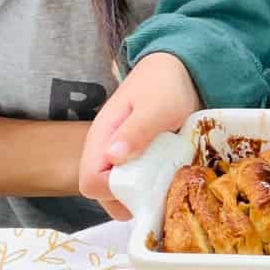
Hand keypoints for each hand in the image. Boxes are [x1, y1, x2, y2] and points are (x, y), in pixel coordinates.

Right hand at [79, 52, 200, 218]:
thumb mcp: (155, 107)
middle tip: (158, 191)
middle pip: (101, 194)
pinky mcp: (136, 158)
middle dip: (127, 200)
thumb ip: (136, 131)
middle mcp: (106, 151)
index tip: (142, 184)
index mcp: (102, 138)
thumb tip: (113, 157)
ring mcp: (120, 156)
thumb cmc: (165, 85)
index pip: (90, 182)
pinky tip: (169, 180)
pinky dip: (149, 188)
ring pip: (118, 192)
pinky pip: (135, 183)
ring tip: (165, 186)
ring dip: (140, 197)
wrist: (179, 69)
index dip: (113, 190)